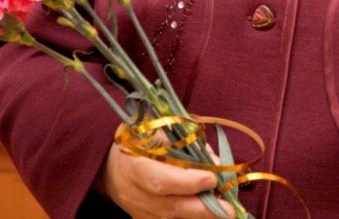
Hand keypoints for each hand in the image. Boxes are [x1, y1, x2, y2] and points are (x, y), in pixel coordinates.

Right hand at [96, 141, 235, 218]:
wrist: (110, 165)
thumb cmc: (137, 139)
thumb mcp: (155, 128)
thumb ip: (184, 142)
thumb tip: (214, 161)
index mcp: (133, 165)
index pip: (160, 179)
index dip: (187, 182)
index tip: (212, 178)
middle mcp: (134, 194)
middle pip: (169, 207)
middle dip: (202, 209)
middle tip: (229, 208)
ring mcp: (139, 212)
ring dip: (201, 217)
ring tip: (225, 212)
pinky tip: (209, 215)